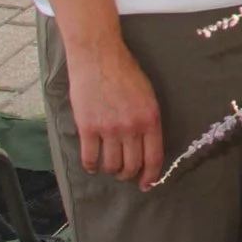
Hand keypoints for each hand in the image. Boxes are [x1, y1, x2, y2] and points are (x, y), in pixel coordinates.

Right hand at [65, 34, 163, 190]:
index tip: (145, 184)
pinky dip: (91, 166)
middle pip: (132, 165)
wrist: (99, 57)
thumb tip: (146, 145)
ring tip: (108, 167)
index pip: (154, 157)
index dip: (150, 176)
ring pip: (111, 165)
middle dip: (128, 175)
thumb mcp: (148, 95)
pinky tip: (92, 165)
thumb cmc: (125, 72)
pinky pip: (90, 158)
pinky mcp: (88, 128)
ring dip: (110, 171)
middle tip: (124, 174)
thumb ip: (147, 120)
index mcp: (150, 119)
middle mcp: (131, 127)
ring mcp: (109, 129)